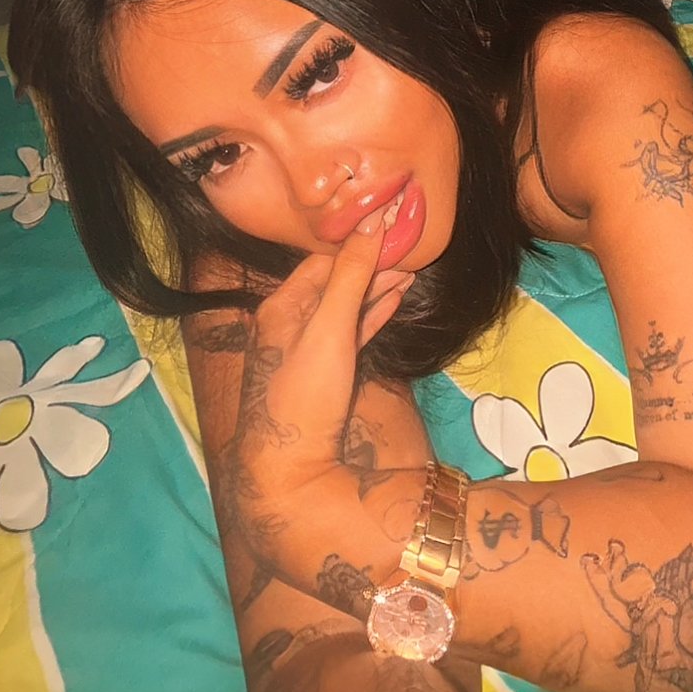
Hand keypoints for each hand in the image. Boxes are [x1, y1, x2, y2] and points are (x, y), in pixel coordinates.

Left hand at [231, 214, 412, 563]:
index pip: (324, 260)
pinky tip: (394, 301)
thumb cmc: (304, 396)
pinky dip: (373, 314)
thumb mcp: (330, 329)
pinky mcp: (323, 374)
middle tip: (411, 248)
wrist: (291, 473)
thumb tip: (373, 218)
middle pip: (335, 281)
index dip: (360, 243)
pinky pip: (351, 332)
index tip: (394, 228)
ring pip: (345, 307)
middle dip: (373, 264)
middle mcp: (288, 323)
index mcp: (280, 306)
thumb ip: (352, 275)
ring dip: (377, 288)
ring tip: (411, 271)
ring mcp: (305, 350)